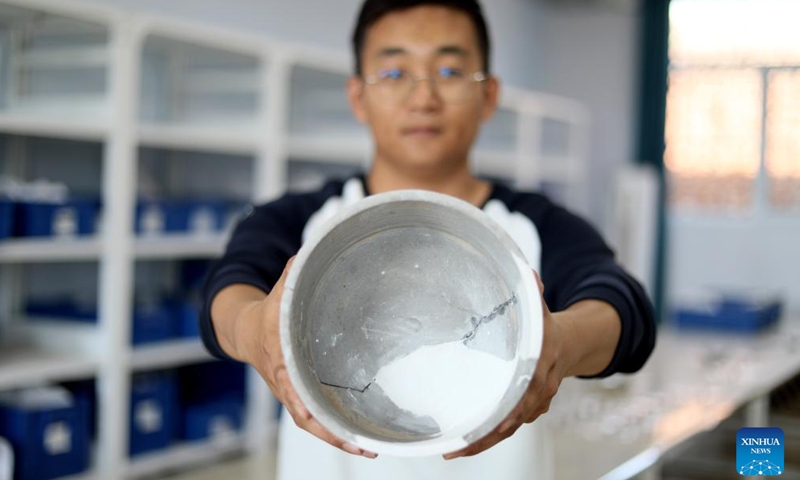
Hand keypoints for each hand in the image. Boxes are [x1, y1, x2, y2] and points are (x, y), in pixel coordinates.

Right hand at [237, 258, 377, 458]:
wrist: (246, 332)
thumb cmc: (269, 311)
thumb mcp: (281, 290)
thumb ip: (296, 275)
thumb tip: (311, 251)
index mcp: (278, 353)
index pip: (287, 376)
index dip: (298, 392)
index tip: (310, 405)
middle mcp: (284, 379)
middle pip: (303, 411)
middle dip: (328, 428)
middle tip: (357, 440)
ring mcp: (291, 393)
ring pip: (312, 423)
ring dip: (337, 439)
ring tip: (367, 448)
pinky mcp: (300, 398)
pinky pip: (317, 422)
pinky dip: (336, 434)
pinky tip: (361, 442)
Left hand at [443, 271, 576, 459]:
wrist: (569, 344)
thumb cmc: (547, 326)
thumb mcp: (539, 309)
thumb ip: (531, 291)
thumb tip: (527, 273)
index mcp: (541, 364)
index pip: (527, 391)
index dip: (510, 408)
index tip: (492, 420)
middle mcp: (539, 389)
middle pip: (514, 418)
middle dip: (487, 435)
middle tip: (459, 445)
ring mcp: (533, 404)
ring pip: (508, 429)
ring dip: (482, 442)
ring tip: (454, 451)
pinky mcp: (524, 411)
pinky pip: (506, 429)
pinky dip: (486, 440)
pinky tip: (463, 447)